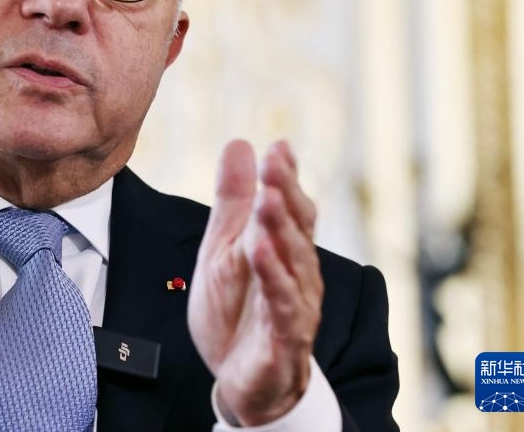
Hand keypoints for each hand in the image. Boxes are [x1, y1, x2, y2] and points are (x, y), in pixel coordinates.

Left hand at [188, 140, 322, 425]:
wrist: (243, 379)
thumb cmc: (239, 309)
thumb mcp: (224, 247)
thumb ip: (233, 199)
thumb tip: (240, 144)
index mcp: (286, 249)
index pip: (291, 206)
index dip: (285, 177)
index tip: (277, 146)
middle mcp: (298, 273)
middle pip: (295, 228)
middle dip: (284, 193)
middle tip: (273, 162)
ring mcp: (294, 305)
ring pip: (292, 263)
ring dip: (281, 229)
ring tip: (268, 199)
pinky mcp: (283, 338)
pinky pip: (281, 306)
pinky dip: (274, 279)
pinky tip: (261, 253)